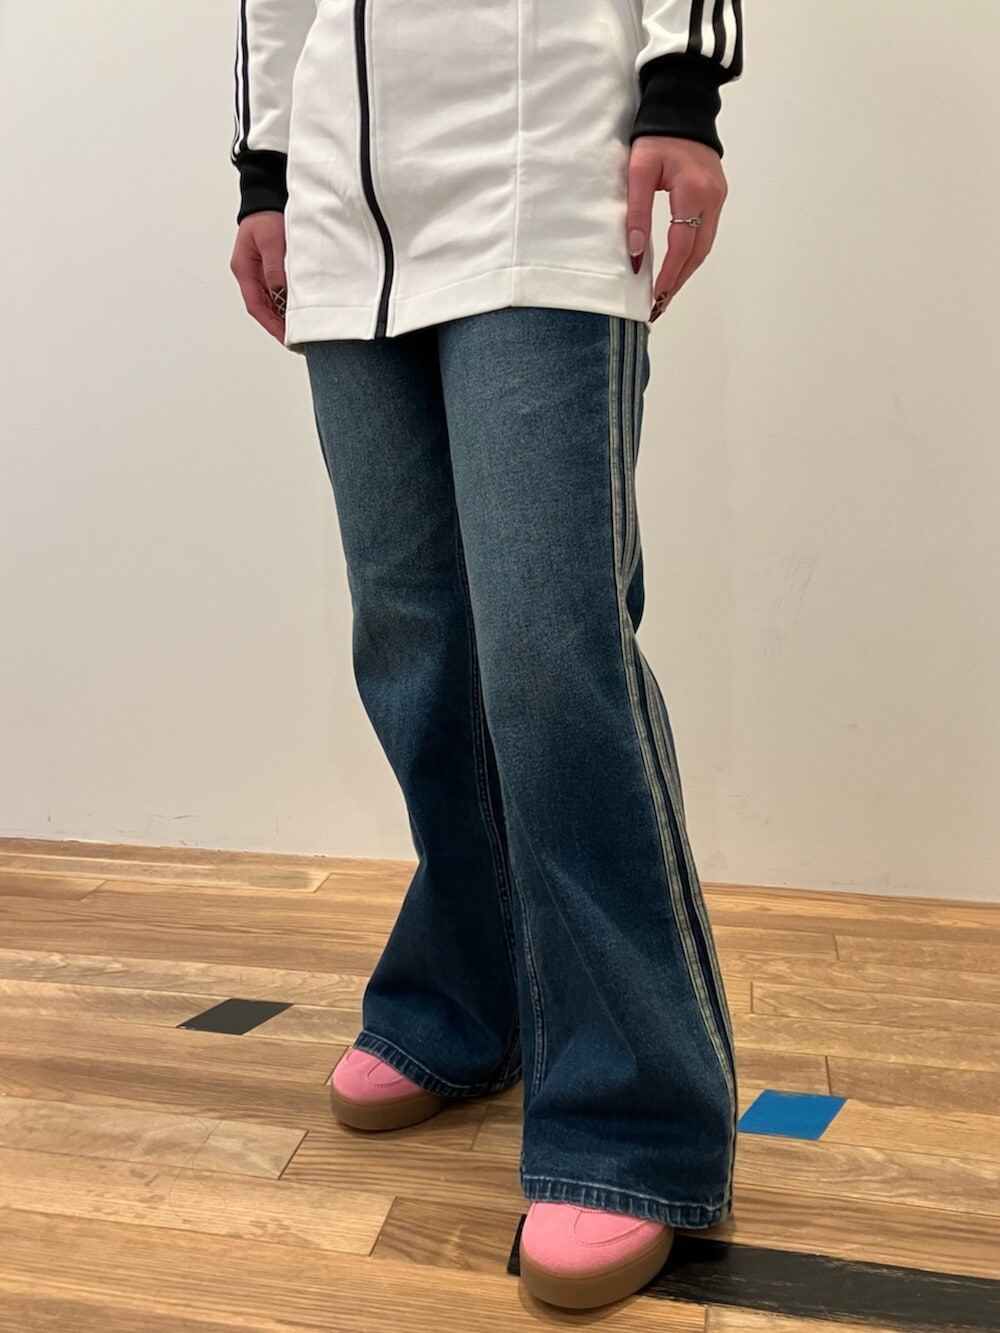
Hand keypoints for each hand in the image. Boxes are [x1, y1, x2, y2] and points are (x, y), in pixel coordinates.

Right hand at [230, 210, 290, 344]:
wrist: (266, 200)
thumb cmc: (266, 217)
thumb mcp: (271, 242)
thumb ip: (275, 269)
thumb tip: (279, 294)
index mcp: (244, 269)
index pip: (255, 305)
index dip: (270, 324)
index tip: (284, 337)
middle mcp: (248, 274)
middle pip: (262, 308)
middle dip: (277, 326)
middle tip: (296, 341)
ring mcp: (257, 273)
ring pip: (268, 302)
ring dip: (281, 317)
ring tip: (299, 331)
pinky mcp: (268, 270)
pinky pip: (275, 293)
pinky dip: (284, 304)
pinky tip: (296, 312)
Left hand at [626, 137, 727, 321]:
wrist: (682, 107)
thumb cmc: (658, 135)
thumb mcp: (639, 170)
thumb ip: (636, 212)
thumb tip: (633, 252)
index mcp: (694, 193)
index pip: (681, 246)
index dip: (668, 274)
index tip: (654, 297)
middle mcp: (712, 199)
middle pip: (697, 253)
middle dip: (678, 281)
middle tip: (659, 305)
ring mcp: (717, 198)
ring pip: (703, 246)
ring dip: (685, 271)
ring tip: (665, 292)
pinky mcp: (715, 196)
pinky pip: (705, 233)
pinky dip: (690, 254)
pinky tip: (676, 265)